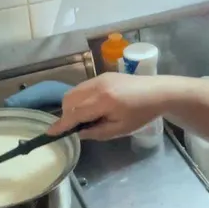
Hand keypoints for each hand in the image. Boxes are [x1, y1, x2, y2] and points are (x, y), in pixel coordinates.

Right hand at [48, 73, 169, 140]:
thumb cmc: (142, 114)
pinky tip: (93, 107)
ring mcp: (100, 77)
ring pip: (74, 91)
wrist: (158, 92)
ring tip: (87, 117)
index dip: (62, 124)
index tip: (49, 133)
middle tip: (76, 126)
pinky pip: (83, 87)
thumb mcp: (120, 129)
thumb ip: (97, 132)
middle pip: (69, 99)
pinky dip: (81, 97)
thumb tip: (78, 133)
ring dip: (72, 105)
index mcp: (104, 101)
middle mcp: (98, 86)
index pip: (75, 114)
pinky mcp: (103, 75)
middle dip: (67, 114)